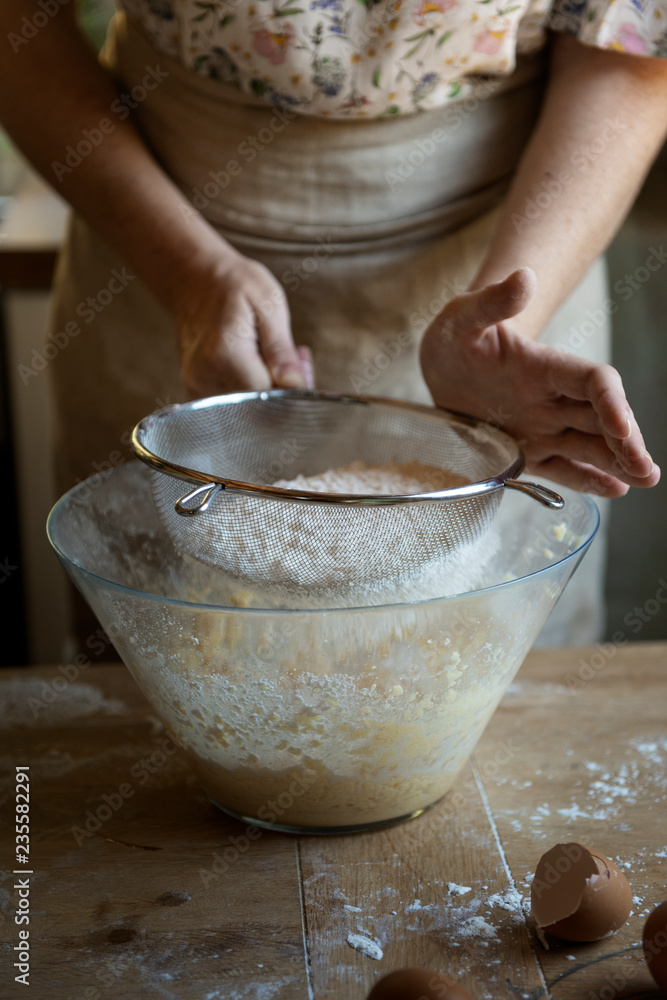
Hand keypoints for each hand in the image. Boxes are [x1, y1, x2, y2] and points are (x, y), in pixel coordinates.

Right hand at [175, 249, 313, 397]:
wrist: (192, 277)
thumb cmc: (233, 284)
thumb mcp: (269, 304)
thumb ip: (281, 349)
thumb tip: (295, 385)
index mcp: (225, 355)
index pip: (269, 397)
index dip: (292, 389)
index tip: (300, 365)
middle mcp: (205, 376)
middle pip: (259, 408)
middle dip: (283, 390)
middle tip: (293, 358)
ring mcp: (196, 385)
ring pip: (248, 408)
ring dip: (269, 389)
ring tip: (271, 355)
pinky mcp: (196, 389)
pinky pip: (234, 403)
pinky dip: (252, 389)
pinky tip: (256, 364)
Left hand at [420, 268, 659, 496]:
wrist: (443, 365)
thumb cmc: (457, 335)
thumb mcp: (462, 318)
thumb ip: (492, 302)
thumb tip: (524, 277)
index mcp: (545, 366)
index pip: (592, 381)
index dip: (611, 402)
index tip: (621, 427)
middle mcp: (552, 399)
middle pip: (601, 420)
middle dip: (627, 443)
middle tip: (647, 469)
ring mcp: (543, 428)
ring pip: (589, 447)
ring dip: (617, 464)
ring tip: (644, 480)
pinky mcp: (527, 451)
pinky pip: (562, 468)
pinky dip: (587, 480)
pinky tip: (614, 491)